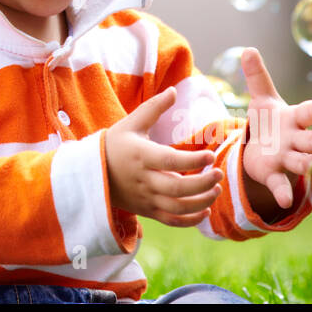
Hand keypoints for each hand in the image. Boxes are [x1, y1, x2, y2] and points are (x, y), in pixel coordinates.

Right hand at [106, 86, 224, 226]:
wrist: (92, 173)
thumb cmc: (115, 144)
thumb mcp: (131, 123)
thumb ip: (154, 107)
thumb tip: (174, 90)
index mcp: (141, 156)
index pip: (171, 161)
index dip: (193, 160)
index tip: (210, 155)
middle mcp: (144, 180)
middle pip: (178, 187)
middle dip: (203, 183)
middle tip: (218, 173)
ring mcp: (146, 198)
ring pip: (177, 207)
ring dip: (201, 201)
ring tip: (216, 189)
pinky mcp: (147, 211)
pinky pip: (172, 220)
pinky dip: (190, 220)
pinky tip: (205, 210)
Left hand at [240, 48, 311, 210]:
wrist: (262, 150)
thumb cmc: (269, 122)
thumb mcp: (262, 99)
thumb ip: (256, 77)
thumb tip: (249, 49)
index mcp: (295, 120)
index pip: (311, 111)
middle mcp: (297, 140)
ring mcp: (288, 159)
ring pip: (303, 162)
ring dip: (307, 163)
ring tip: (310, 165)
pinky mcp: (276, 175)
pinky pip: (282, 185)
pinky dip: (284, 193)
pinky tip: (285, 201)